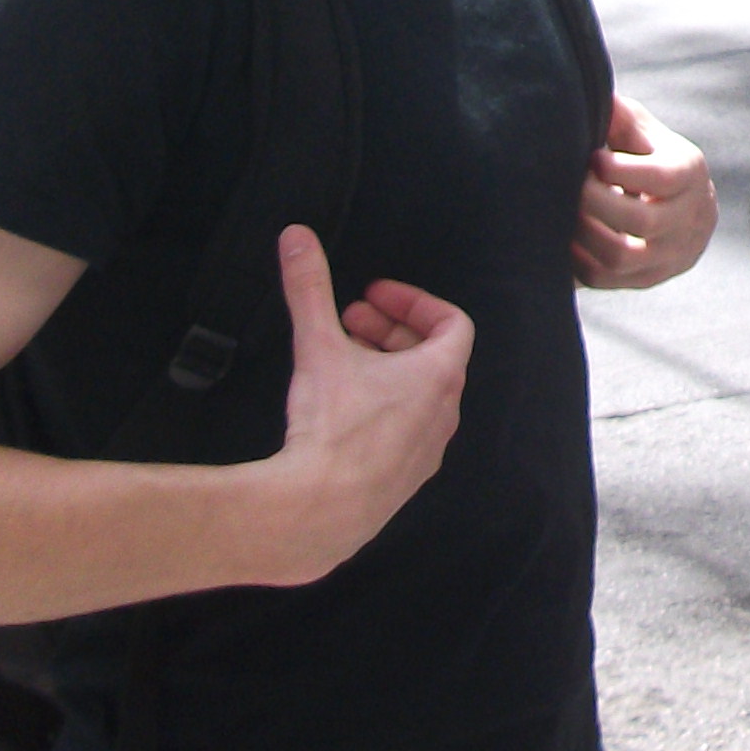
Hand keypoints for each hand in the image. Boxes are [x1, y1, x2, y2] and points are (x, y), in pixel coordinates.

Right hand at [253, 225, 470, 586]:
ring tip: (339, 359)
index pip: (452, 323)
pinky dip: (382, 408)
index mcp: (439, 377)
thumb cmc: (331, 428)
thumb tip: (297, 236)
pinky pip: (404, 431)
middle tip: (348, 321)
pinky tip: (338, 410)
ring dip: (385, 369)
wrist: (319, 514)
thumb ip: (309, 289)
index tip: (375, 297)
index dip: (415, 302)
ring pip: (418, 395)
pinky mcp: (404, 482)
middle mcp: (445, 414)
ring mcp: (428, 452)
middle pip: (433, 357)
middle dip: (390, 332)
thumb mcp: (319, 348)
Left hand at [575, 93, 716, 288]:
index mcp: (690, 173)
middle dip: (595, 203)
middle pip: (641, 220)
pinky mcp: (650, 278)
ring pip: (622, 257)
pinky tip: (567, 240)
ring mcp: (671, 254)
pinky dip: (580, 262)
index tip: (592, 158)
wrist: (686, 207)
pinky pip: (608, 279)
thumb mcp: (644, 130)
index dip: (621, 170)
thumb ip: (619, 117)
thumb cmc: (654, 158)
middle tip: (571, 187)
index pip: (662, 177)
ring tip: (564, 212)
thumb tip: (591, 96)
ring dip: (585, 234)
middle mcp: (690, 218)